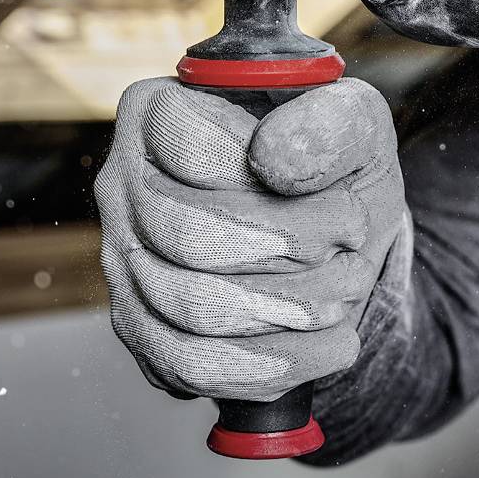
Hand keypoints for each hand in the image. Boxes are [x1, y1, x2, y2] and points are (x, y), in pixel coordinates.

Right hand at [94, 76, 408, 403]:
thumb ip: (329, 124)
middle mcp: (123, 181)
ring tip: (343, 293)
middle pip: (190, 238)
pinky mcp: (138, 325)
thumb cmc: (331, 169)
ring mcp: (121, 257)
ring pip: (191, 309)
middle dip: (291, 257)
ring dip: (291, 312)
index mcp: (159, 111)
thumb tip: (276, 159)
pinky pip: (191, 366)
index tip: (346, 210)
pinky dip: (274, 365)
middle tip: (347, 252)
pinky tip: (327, 345)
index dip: (284, 196)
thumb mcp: (356, 127)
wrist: (331, 238)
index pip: (200, 156)